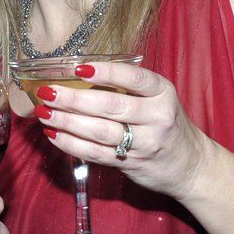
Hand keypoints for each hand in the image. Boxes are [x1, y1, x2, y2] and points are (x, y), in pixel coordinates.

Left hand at [32, 61, 213, 201]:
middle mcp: (156, 117)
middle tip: (48, 92)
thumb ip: (128, 89)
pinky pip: (95, 153)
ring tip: (44, 113)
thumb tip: (78, 75)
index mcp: (162, 93)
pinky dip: (71, 144)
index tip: (79, 68)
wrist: (190, 165)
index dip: (106, 72)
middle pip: (110, 106)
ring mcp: (144, 143)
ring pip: (100, 131)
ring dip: (67, 122)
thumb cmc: (166, 123)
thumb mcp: (158, 99)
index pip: (133, 78)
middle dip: (74, 99)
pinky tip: (54, 134)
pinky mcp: (130, 164)